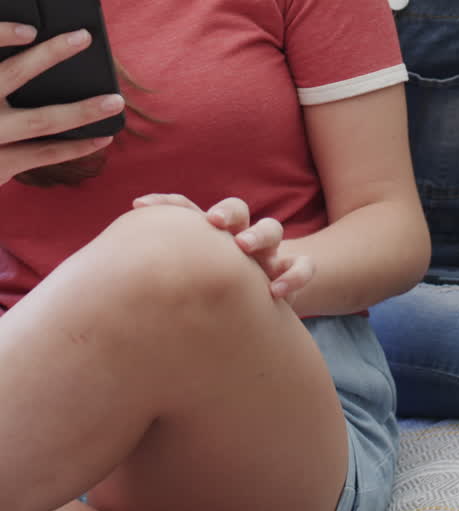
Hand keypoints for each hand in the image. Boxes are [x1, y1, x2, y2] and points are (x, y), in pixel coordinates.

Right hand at [0, 24, 122, 185]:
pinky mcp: (0, 164)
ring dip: (82, 110)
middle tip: (83, 36)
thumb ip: (4, 73)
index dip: (3, 34)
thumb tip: (33, 38)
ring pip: (40, 120)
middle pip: (12, 74)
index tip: (31, 29)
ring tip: (115, 100)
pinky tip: (102, 137)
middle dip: (49, 54)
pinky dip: (76, 146)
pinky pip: (44, 153)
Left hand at [132, 194, 314, 302]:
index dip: (167, 204)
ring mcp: (268, 254)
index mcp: (211, 236)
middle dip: (226, 212)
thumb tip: (103, 279)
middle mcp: (239, 237)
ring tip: (246, 248)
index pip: (189, 209)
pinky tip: (276, 292)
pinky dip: (294, 275)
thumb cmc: (213, 297)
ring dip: (259, 234)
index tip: (139, 205)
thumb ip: (159, 277)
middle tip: (214, 222)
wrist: (264, 305)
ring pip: (272, 229)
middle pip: (236, 209)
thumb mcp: (186, 285)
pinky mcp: (290, 273)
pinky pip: (302, 266)